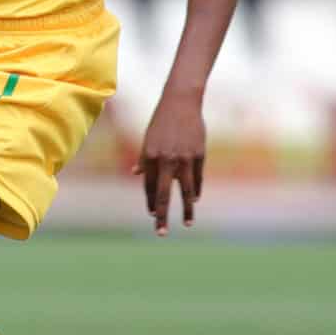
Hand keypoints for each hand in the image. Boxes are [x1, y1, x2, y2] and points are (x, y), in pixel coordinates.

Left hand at [134, 89, 204, 235]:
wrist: (181, 102)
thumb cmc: (161, 121)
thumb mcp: (148, 139)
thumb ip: (144, 159)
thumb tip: (136, 175)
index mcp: (150, 156)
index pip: (149, 186)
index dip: (150, 202)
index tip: (151, 215)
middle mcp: (166, 160)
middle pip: (163, 194)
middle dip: (161, 215)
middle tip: (160, 232)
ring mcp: (184, 158)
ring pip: (185, 191)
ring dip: (186, 209)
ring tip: (186, 223)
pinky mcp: (199, 155)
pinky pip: (197, 179)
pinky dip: (195, 190)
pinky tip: (194, 200)